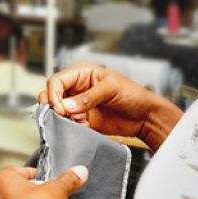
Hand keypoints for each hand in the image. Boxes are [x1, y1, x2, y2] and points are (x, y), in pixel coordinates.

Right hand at [38, 62, 181, 149]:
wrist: (145, 117)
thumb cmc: (133, 95)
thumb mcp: (111, 89)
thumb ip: (87, 97)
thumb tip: (66, 106)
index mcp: (82, 72)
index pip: (56, 81)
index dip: (54, 94)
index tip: (60, 108)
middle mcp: (76, 87)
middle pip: (51, 94)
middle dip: (54, 106)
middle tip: (64, 115)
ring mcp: (78, 103)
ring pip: (56, 110)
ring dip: (62, 117)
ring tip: (78, 120)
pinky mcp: (81, 118)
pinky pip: (66, 122)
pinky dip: (70, 126)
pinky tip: (84, 125)